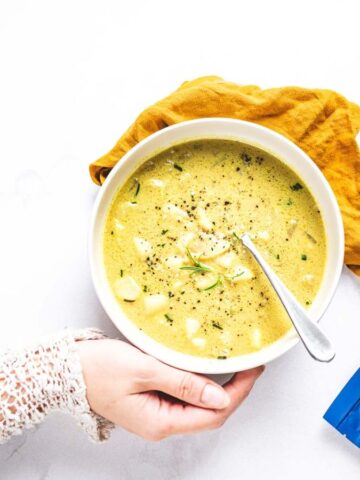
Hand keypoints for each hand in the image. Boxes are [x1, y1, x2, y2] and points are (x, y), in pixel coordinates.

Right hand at [77, 339, 263, 440]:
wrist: (66, 370)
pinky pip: (184, 396)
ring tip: (234, 364)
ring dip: (218, 386)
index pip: (212, 414)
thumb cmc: (97, 369)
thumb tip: (219, 397)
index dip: (238, 393)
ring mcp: (156, 413)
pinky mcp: (151, 401)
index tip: (253, 371)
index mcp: (159, 422)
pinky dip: (199, 383)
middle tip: (249, 365)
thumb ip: (183, 383)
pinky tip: (206, 368)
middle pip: (208, 412)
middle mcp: (160, 423)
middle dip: (234, 390)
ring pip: (198, 404)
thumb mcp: (143, 370)